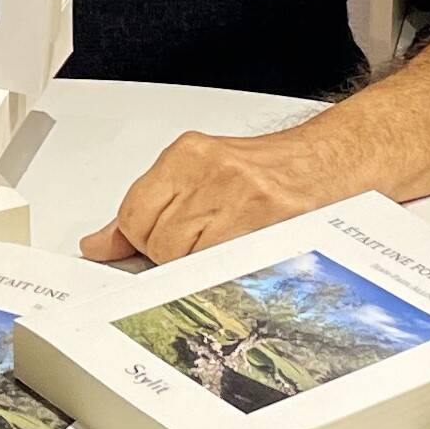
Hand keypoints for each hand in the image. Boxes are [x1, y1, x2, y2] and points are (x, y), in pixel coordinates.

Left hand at [80, 125, 352, 265]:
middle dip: (175, 257)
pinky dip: (228, 273)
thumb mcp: (199, 177)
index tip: (164, 245)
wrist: (331, 162)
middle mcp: (213, 170)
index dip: (146, 242)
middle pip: (159, 242)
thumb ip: (147, 209)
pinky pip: (225, 267)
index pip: (134, 215)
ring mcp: (244, 195)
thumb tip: (98, 246)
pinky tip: (245, 256)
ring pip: (190, 259)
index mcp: (189, 154)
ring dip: (204, 267)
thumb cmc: (267, 173)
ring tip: (232, 245)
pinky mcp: (272, 221)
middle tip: (209, 243)